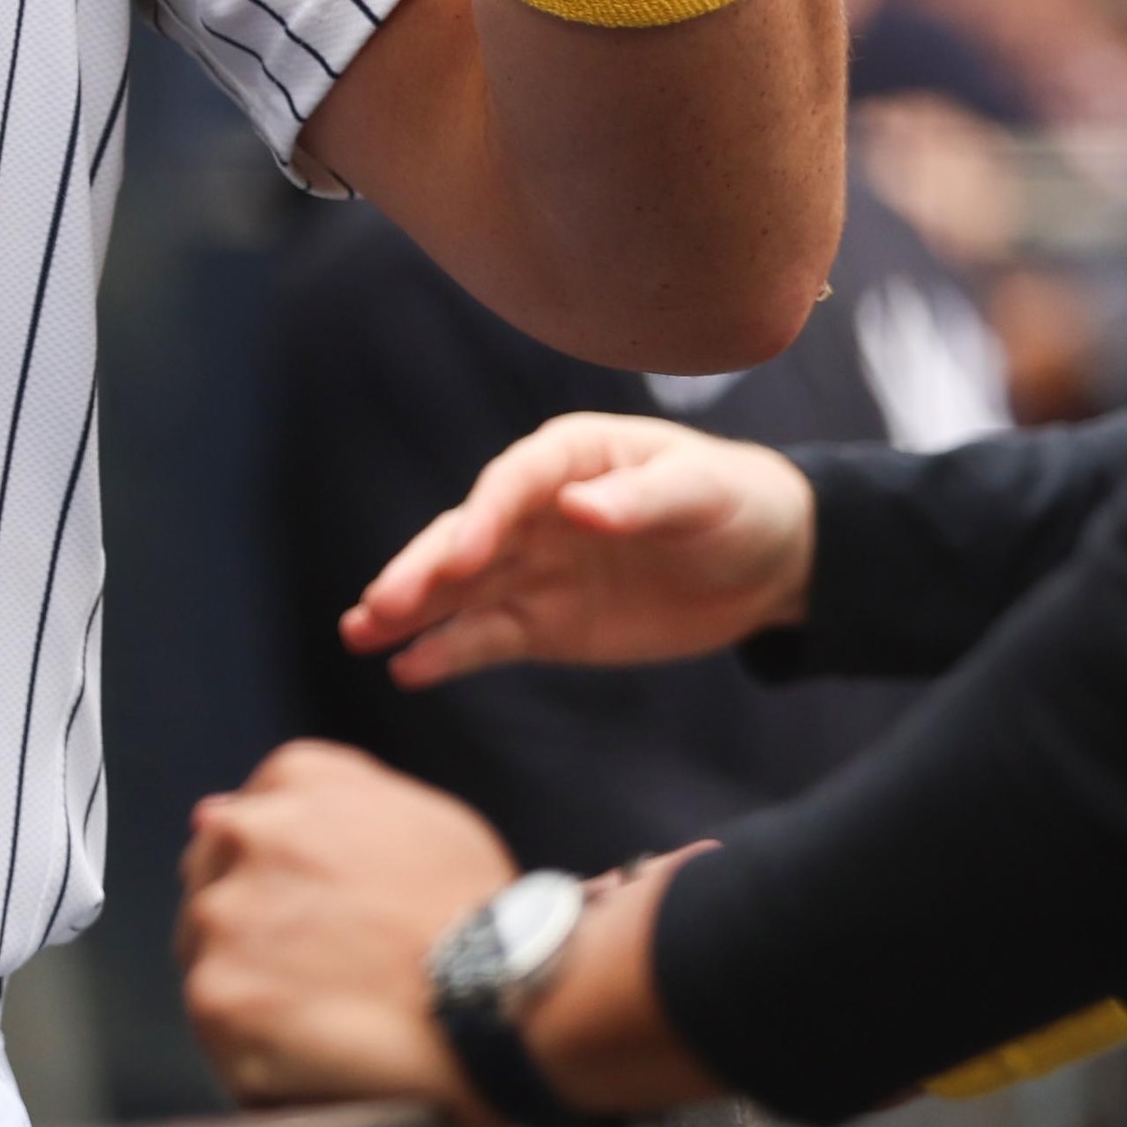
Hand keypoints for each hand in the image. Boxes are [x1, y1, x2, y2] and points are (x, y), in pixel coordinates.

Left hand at [175, 743, 502, 1111]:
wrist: (505, 1004)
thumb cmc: (478, 917)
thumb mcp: (422, 819)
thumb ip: (323, 800)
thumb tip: (209, 813)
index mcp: (294, 780)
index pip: (240, 828)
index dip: (279, 887)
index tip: (318, 923)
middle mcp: (244, 835)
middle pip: (214, 890)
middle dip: (256, 933)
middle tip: (328, 976)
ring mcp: (223, 917)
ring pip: (209, 958)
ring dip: (255, 991)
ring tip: (332, 1019)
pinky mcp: (218, 996)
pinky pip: (220, 1033)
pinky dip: (257, 1055)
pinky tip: (317, 1058)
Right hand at [344, 411, 816, 683]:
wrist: (767, 564)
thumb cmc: (736, 502)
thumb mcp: (705, 492)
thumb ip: (644, 499)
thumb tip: (580, 508)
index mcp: (568, 458)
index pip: (512, 484)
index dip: (484, 518)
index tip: (463, 557)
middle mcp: (534, 510)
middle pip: (466, 538)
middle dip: (422, 570)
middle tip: (381, 604)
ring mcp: (533, 569)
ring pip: (460, 591)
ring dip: (410, 609)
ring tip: (359, 633)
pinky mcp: (545, 624)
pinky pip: (489, 638)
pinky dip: (449, 653)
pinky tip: (407, 668)